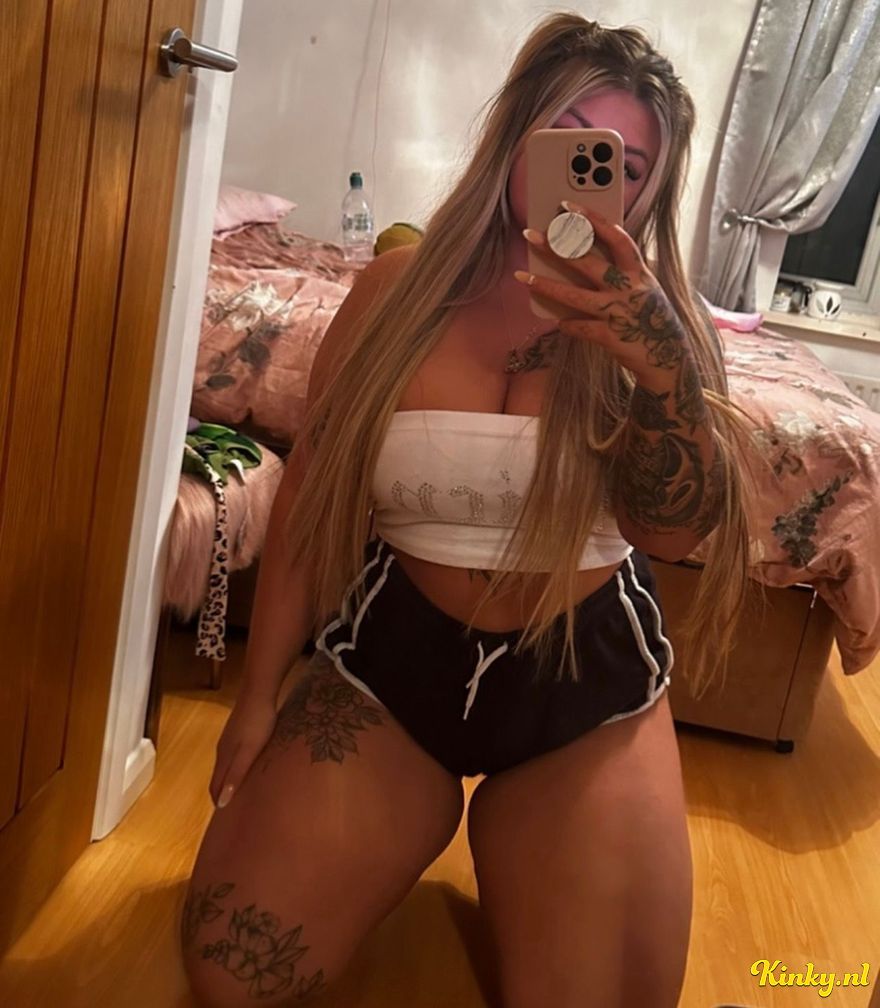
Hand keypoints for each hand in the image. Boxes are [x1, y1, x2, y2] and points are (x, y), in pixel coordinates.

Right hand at [209, 691, 277, 808]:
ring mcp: (229, 738)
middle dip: (221, 793)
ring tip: (238, 792)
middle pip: (218, 777)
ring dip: (228, 780)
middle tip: (232, 810)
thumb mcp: (248, 752)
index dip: (218, 801)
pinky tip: (245, 765)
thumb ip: (235, 775)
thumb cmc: (257, 723)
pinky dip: (235, 766)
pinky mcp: (237, 730)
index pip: (216, 786)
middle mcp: (223, 749)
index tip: (223, 819)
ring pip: (225, 765)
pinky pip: (233, 754)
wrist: (258, 691)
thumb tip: (222, 803)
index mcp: (224, 757)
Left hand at [514, 202, 689, 382]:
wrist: (668, 357)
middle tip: (531, 235)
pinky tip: (558, 322)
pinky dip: (567, 325)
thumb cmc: (652, 319)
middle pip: (587, 262)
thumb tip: (587, 257)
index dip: (591, 220)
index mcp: (639, 272)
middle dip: (557, 247)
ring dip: (547, 286)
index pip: (615, 237)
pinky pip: (580, 327)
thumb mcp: (646, 289)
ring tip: (523, 276)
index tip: (567, 207)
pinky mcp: (610, 337)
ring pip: (575, 296)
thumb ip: (624, 273)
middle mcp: (629, 289)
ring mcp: (619, 313)